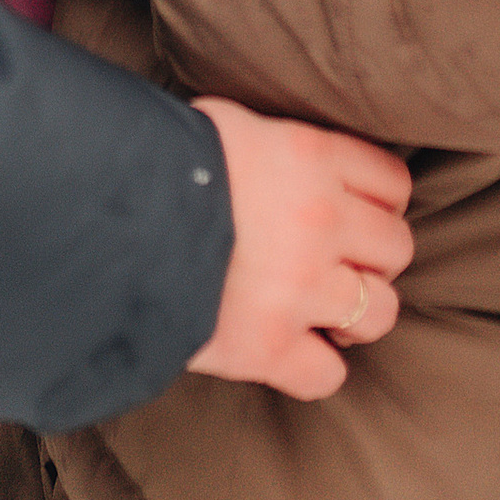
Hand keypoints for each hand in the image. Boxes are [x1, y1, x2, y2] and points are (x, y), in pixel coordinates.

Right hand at [185, 97, 413, 403]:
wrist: (103, 218)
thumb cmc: (160, 160)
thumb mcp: (227, 125)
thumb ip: (276, 144)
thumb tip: (287, 155)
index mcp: (311, 157)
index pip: (393, 182)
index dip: (379, 202)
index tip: (357, 213)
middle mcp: (319, 221)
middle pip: (396, 249)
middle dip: (371, 259)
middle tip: (336, 264)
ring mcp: (300, 289)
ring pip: (380, 313)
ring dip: (354, 315)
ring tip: (320, 311)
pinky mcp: (269, 348)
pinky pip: (328, 375)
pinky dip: (313, 369)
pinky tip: (290, 352)